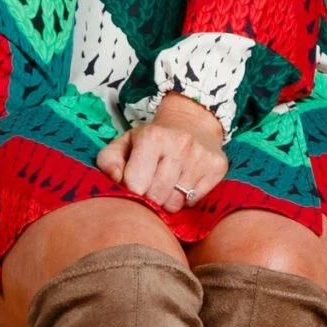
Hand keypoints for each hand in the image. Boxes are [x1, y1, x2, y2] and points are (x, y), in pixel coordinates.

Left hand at [97, 92, 226, 209]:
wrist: (192, 122)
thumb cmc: (151, 140)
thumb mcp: (125, 143)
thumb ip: (109, 161)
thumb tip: (115, 181)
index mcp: (152, 137)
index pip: (135, 185)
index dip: (131, 190)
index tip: (134, 184)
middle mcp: (179, 144)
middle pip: (156, 197)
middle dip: (150, 198)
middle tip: (150, 186)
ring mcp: (201, 156)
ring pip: (176, 203)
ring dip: (167, 201)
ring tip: (167, 184)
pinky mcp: (217, 167)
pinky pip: (194, 202)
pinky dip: (186, 199)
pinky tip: (184, 182)